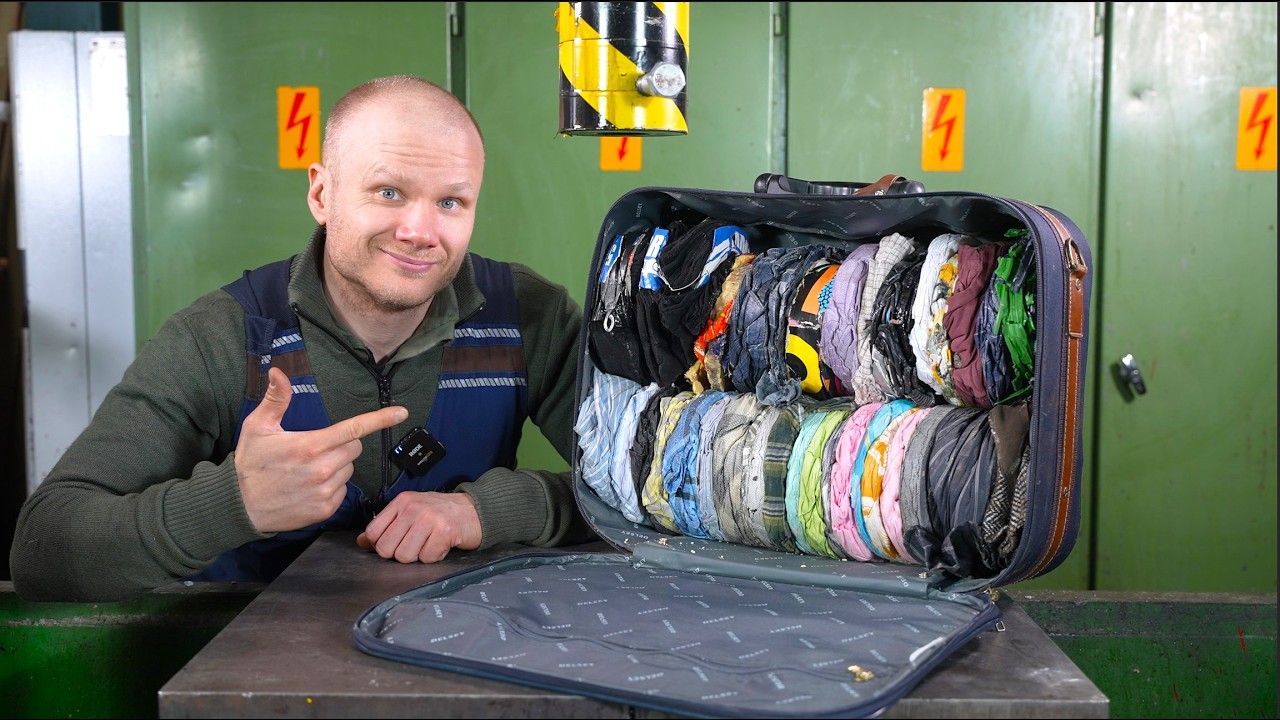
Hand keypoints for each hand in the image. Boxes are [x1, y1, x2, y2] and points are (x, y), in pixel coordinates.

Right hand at [235, 367, 407, 532]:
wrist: (240, 506)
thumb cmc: (250, 464)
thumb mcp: (257, 427)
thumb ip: (275, 399)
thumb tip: (278, 372)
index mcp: (310, 446)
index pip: (353, 429)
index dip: (380, 419)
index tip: (401, 412)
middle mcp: (322, 469)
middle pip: (354, 448)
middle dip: (342, 444)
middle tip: (316, 449)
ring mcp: (325, 491)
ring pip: (349, 469)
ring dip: (337, 466)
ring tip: (308, 470)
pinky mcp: (326, 509)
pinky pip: (343, 490)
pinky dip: (332, 486)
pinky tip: (309, 486)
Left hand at [356, 491, 481, 562]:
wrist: (475, 510)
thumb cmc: (441, 513)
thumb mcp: (411, 512)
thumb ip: (386, 526)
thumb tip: (361, 542)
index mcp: (402, 502)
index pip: (373, 532)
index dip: (380, 545)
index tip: (396, 543)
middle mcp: (413, 508)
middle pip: (386, 548)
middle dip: (399, 553)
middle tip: (415, 546)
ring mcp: (429, 519)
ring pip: (405, 556)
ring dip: (418, 556)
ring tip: (428, 545)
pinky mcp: (444, 531)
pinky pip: (427, 558)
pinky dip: (434, 557)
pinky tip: (440, 546)